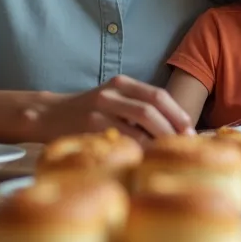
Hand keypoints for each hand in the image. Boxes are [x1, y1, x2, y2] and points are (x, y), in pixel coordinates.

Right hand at [29, 74, 194, 143]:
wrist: (49, 115)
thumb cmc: (89, 113)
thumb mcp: (113, 101)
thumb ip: (139, 109)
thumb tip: (176, 130)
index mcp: (122, 83)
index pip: (158, 95)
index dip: (177, 113)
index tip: (190, 130)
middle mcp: (112, 92)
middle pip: (152, 108)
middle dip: (172, 128)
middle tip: (183, 145)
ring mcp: (100, 108)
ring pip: (140, 123)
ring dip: (159, 139)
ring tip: (168, 153)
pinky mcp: (89, 125)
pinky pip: (122, 138)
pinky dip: (138, 148)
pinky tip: (145, 158)